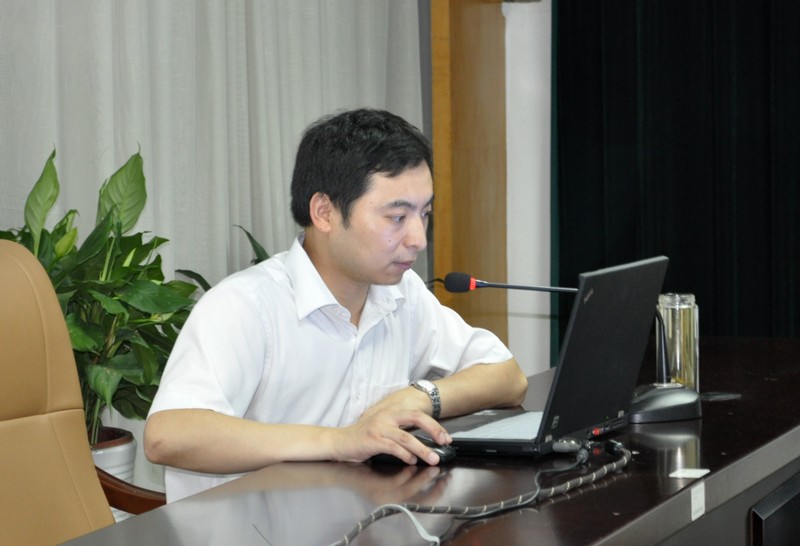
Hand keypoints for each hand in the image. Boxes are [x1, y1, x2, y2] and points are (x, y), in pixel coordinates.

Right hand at [331, 407, 450, 465]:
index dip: (434, 425)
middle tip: (444, 442)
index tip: (445, 437)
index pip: (418, 414)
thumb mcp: (384, 429)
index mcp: (391, 412)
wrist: (340, 441)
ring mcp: (380, 427)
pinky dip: (405, 455)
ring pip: (407, 437)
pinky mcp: (373, 439)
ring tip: (432, 458)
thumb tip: (422, 444)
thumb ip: (401, 433)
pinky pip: (394, 447)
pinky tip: (411, 461)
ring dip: (422, 449)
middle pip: (416, 418)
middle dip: (434, 430)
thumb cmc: (363, 438)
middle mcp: (387, 416)